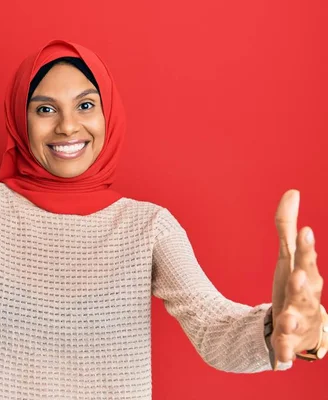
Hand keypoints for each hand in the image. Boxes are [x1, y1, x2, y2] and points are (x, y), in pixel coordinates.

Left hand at [271, 189, 325, 363]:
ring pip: (295, 321)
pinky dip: (284, 352)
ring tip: (284, 318)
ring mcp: (298, 322)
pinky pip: (286, 348)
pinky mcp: (289, 342)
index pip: (306, 259)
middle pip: (305, 291)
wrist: (304, 327)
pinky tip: (280, 358)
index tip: (304, 231)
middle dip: (302, 284)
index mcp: (306, 276)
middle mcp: (306, 299)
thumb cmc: (297, 286)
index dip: (306, 247)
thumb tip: (292, 191)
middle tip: (298, 275)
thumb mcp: (289, 256)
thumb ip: (286, 227)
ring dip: (290, 320)